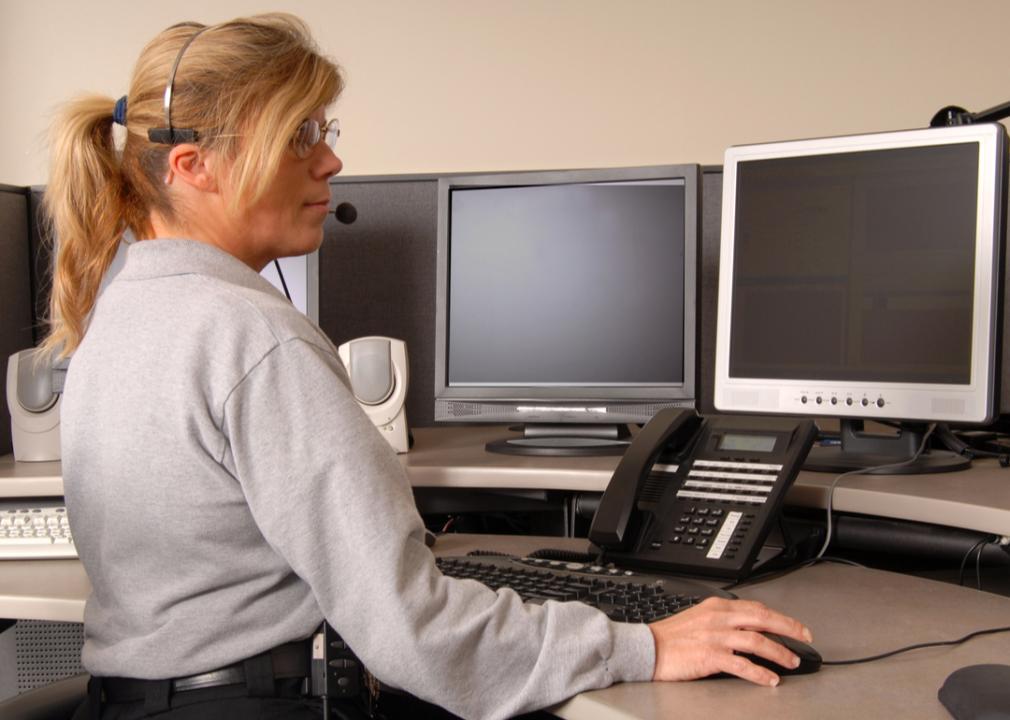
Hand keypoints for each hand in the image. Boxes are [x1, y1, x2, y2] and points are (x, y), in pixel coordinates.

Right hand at [649, 597, 812, 685]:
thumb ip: (723, 620)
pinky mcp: (711, 656)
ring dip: (779, 652)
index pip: (756, 608)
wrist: (648, 648)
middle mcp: (719, 618)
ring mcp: (716, 637)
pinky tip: (770, 679)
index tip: (794, 626)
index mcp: (717, 606)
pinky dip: (760, 673)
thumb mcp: (699, 617)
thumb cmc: (672, 637)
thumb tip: (748, 629)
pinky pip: (743, 664)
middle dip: (789, 629)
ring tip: (792, 662)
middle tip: (805, 638)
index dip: (779, 617)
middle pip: (763, 619)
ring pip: (758, 641)